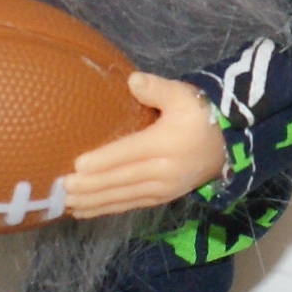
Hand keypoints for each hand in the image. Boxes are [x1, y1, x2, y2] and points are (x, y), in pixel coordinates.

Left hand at [61, 72, 225, 219]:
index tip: (78, 166)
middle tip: (63, 189)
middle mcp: (162, 170)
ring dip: (95, 201)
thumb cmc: (200, 116)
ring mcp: (162, 188)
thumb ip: (158, 88)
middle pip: (122, 179)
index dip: (104, 160)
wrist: (228, 145)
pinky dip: (107, 208)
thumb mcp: (184, 96)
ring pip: (123, 196)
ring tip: (67, 204)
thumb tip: (133, 80)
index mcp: (165, 143)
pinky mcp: (161, 198)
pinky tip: (85, 211)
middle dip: (91, 185)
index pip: (130, 153)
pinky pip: (131, 205)